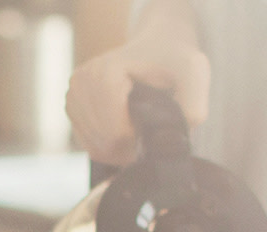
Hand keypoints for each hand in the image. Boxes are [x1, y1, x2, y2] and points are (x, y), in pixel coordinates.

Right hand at [66, 34, 209, 164]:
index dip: (142, 138)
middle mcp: (80, 83)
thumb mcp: (195, 73)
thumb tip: (176, 139)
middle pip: (105, 144)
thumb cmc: (175, 60)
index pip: (115, 133)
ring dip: (124, 148)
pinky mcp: (72, 108)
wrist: (156, 47)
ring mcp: (72, 96)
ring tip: (142, 125)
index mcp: (103, 73)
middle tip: (152, 126)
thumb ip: (194, 106)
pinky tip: (128, 129)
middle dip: (133, 145)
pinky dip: (113, 146)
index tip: (157, 120)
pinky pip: (91, 146)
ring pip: (97, 149)